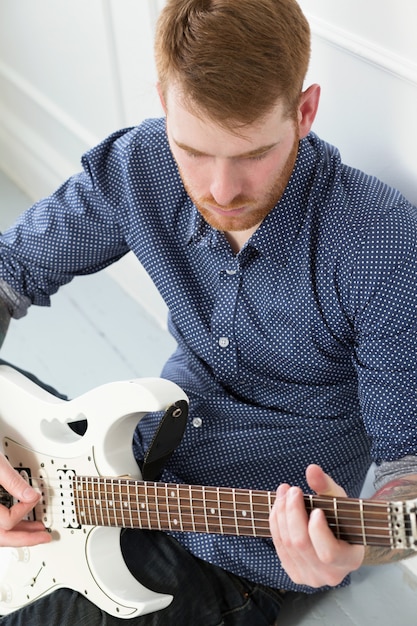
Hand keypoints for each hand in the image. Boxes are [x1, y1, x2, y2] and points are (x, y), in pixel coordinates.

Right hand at [0, 453, 51, 546]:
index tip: (34, 497)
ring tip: (37, 532)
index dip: (25, 509)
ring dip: (19, 534)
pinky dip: (10, 527)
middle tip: (44, 536)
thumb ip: (13, 481)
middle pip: (2, 537)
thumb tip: (31, 495)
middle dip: (26, 538)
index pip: (7, 521)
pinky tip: (23, 525)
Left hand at [269, 464, 364, 586]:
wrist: (336, 538)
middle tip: (292, 489)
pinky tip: (279, 506)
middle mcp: (329, 575)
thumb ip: (326, 486)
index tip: (315, 509)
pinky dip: (276, 523)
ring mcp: (310, 578)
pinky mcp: (294, 573)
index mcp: (349, 560)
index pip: (328, 552)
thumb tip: (312, 469)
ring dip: (281, 513)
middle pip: (301, 544)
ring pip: (286, 543)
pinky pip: (278, 546)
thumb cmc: (341, 518)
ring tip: (284, 492)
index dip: (317, 530)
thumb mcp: (339, 500)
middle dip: (292, 512)